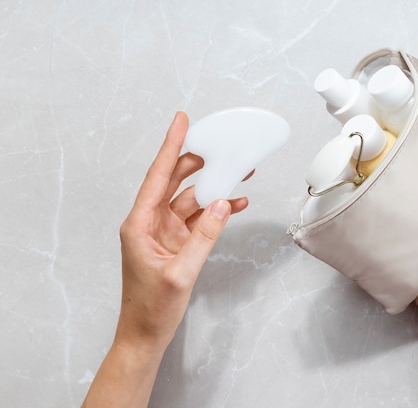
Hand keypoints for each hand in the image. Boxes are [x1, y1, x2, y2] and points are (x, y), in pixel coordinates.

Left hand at [115, 111, 248, 353]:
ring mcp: (165, 232)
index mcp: (139, 223)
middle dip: (198, 162)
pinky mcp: (177, 242)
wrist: (146, 334)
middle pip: (175, 181)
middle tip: (220, 145)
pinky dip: (216, 212)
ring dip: (213, 188)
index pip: (158, 176)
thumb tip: (223, 203)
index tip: (181, 120)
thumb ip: (204, 236)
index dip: (171, 146)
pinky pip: (199, 219)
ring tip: (239, 173)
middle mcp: (150, 222)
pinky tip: (235, 204)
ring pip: (191, 199)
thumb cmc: (152, 307)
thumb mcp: (181, 272)